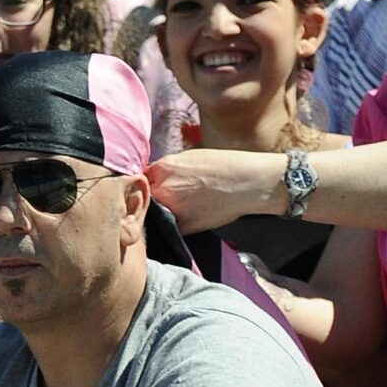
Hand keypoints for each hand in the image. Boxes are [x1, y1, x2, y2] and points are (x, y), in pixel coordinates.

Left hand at [148, 147, 283, 233]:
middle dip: (148, 200)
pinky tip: (189, 217)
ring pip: (155, 216)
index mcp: (162, 169)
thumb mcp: (189, 157)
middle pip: (143, 200)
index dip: (144, 186)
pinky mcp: (184, 228)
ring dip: (159, 215)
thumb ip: (167, 168)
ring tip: (180, 208)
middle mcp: (163, 190)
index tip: (150, 189)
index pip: (138, 180)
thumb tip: (154, 177)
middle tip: (162, 200)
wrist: (247, 183)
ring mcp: (172, 211)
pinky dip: (175, 226)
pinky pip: (170, 229)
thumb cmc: (223, 166)